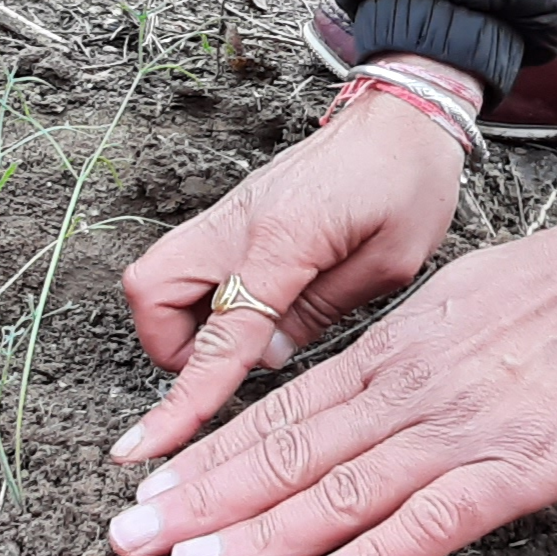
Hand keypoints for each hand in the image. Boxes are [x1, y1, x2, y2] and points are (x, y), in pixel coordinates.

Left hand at [105, 190, 556, 555]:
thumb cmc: (546, 288)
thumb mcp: (446, 310)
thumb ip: (395, 363)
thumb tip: (353, 399)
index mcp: (385, 359)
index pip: (278, 414)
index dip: (209, 456)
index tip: (150, 485)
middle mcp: (400, 397)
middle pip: (284, 455)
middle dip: (200, 500)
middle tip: (128, 536)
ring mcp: (451, 434)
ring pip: (333, 492)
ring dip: (253, 534)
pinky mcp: (510, 472)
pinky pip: (424, 525)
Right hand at [111, 70, 468, 465]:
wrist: (401, 115)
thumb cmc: (406, 182)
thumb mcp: (386, 264)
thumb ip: (319, 314)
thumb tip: (262, 359)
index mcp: (282, 240)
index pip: (221, 333)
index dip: (189, 394)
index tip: (152, 440)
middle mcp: (237, 222)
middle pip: (151, 291)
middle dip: (166, 345)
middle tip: (218, 369)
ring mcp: (229, 213)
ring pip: (158, 274)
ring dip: (177, 321)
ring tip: (236, 343)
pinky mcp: (233, 212)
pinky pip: (188, 261)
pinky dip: (199, 297)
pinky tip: (249, 312)